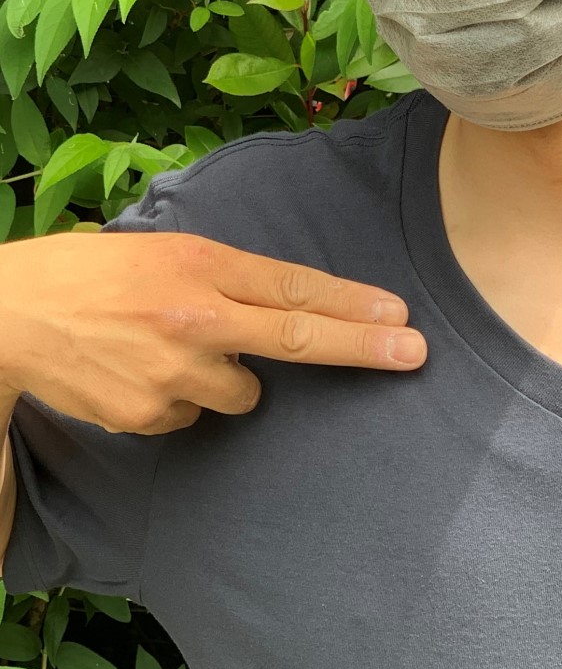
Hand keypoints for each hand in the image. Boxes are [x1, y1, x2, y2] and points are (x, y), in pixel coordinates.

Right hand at [0, 231, 427, 435]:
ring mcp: (173, 372)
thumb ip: (229, 278)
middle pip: (297, 337)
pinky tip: (139, 372)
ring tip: (167, 347)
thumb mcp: (168, 252)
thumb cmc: (96, 274)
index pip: (294, 285)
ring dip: (224, 376)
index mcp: (202, 266)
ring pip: (242, 392)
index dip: (353, 302)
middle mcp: (195, 318)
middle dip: (364, 346)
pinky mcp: (146, 415)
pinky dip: (179, 400)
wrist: (12, 315)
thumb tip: (286, 306)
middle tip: (413, 351)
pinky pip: (192, 416)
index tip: (401, 314)